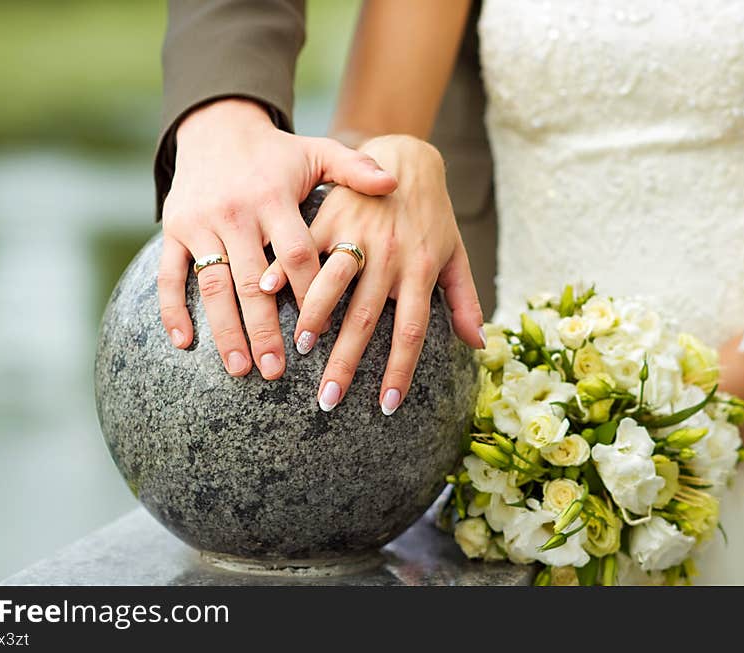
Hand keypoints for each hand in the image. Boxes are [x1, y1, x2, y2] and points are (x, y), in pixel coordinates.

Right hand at [158, 99, 396, 379]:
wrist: (217, 127)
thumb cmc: (277, 152)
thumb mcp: (317, 152)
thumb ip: (354, 168)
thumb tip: (394, 182)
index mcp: (272, 198)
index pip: (294, 255)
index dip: (308, 295)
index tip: (317, 334)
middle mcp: (234, 213)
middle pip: (252, 282)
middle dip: (264, 329)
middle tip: (276, 371)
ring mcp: (200, 224)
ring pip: (212, 285)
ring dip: (225, 330)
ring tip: (240, 369)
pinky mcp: (174, 230)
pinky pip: (169, 275)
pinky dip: (172, 310)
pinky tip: (186, 343)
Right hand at [259, 134, 484, 413]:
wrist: (406, 155)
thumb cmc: (431, 213)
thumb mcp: (456, 252)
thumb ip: (466, 298)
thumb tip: (478, 344)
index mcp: (421, 269)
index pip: (412, 331)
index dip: (400, 370)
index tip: (386, 405)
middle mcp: (389, 256)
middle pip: (365, 318)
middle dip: (346, 361)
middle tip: (328, 398)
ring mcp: (357, 234)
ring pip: (332, 282)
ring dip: (313, 317)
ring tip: (297, 350)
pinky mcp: (329, 216)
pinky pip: (303, 248)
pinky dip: (283, 270)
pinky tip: (264, 292)